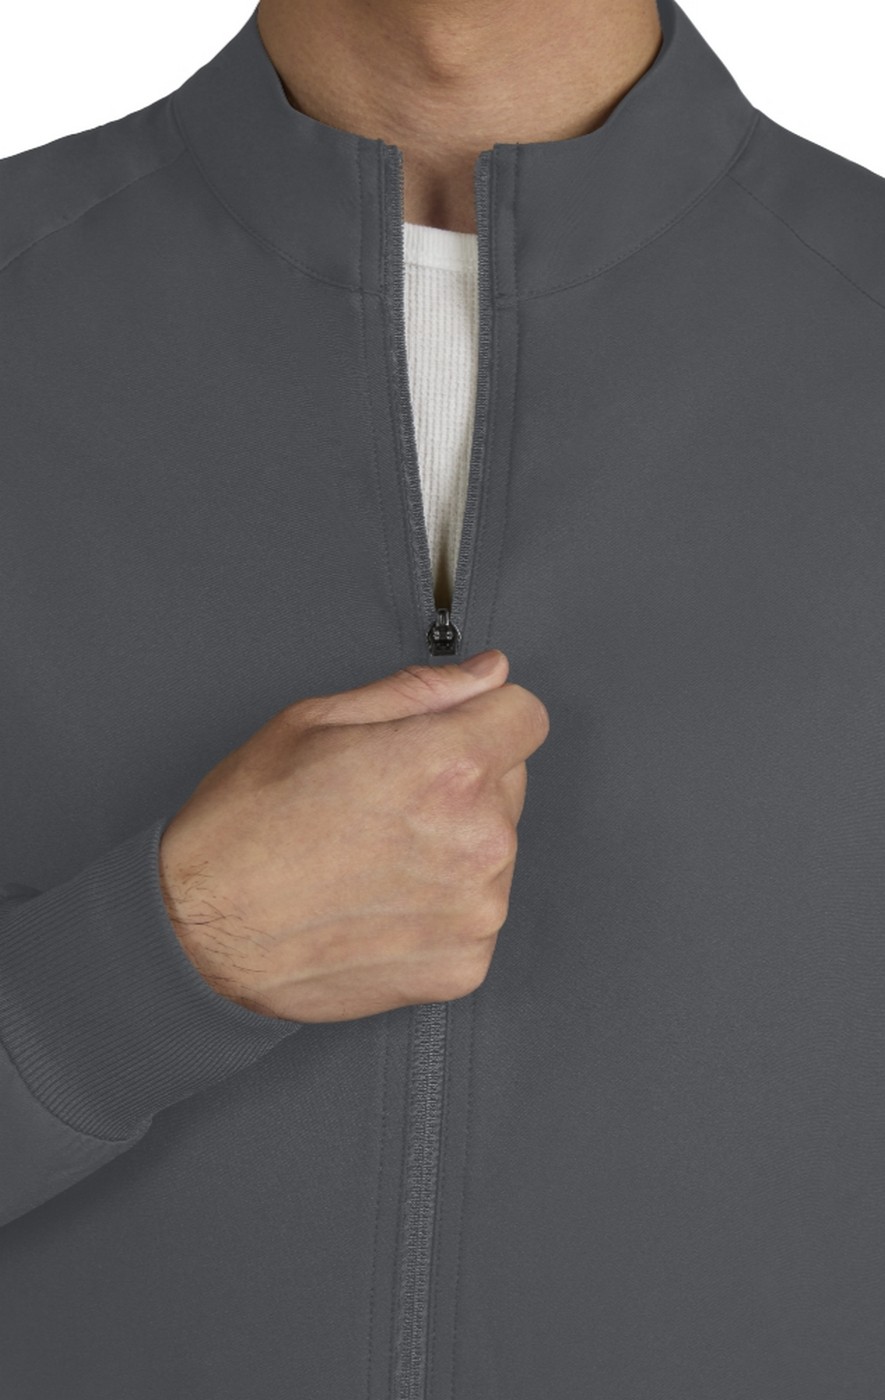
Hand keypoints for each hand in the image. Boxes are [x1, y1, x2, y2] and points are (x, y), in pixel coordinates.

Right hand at [158, 650, 548, 1022]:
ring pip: (497, 850)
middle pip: (510, 783)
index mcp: (447, 765)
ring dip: (454, 846)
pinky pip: (477, 913)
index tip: (450, 733)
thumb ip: (418, 692)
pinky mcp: (465, 964)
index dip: (484, 716)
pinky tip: (380, 903)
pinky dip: (442, 907)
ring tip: (374, 857)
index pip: (526, 715)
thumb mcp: (316, 721)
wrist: (200, 934)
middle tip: (383, 802)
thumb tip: (488, 673)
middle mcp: (478, 839)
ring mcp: (477, 910)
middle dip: (462, 782)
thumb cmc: (245, 825)